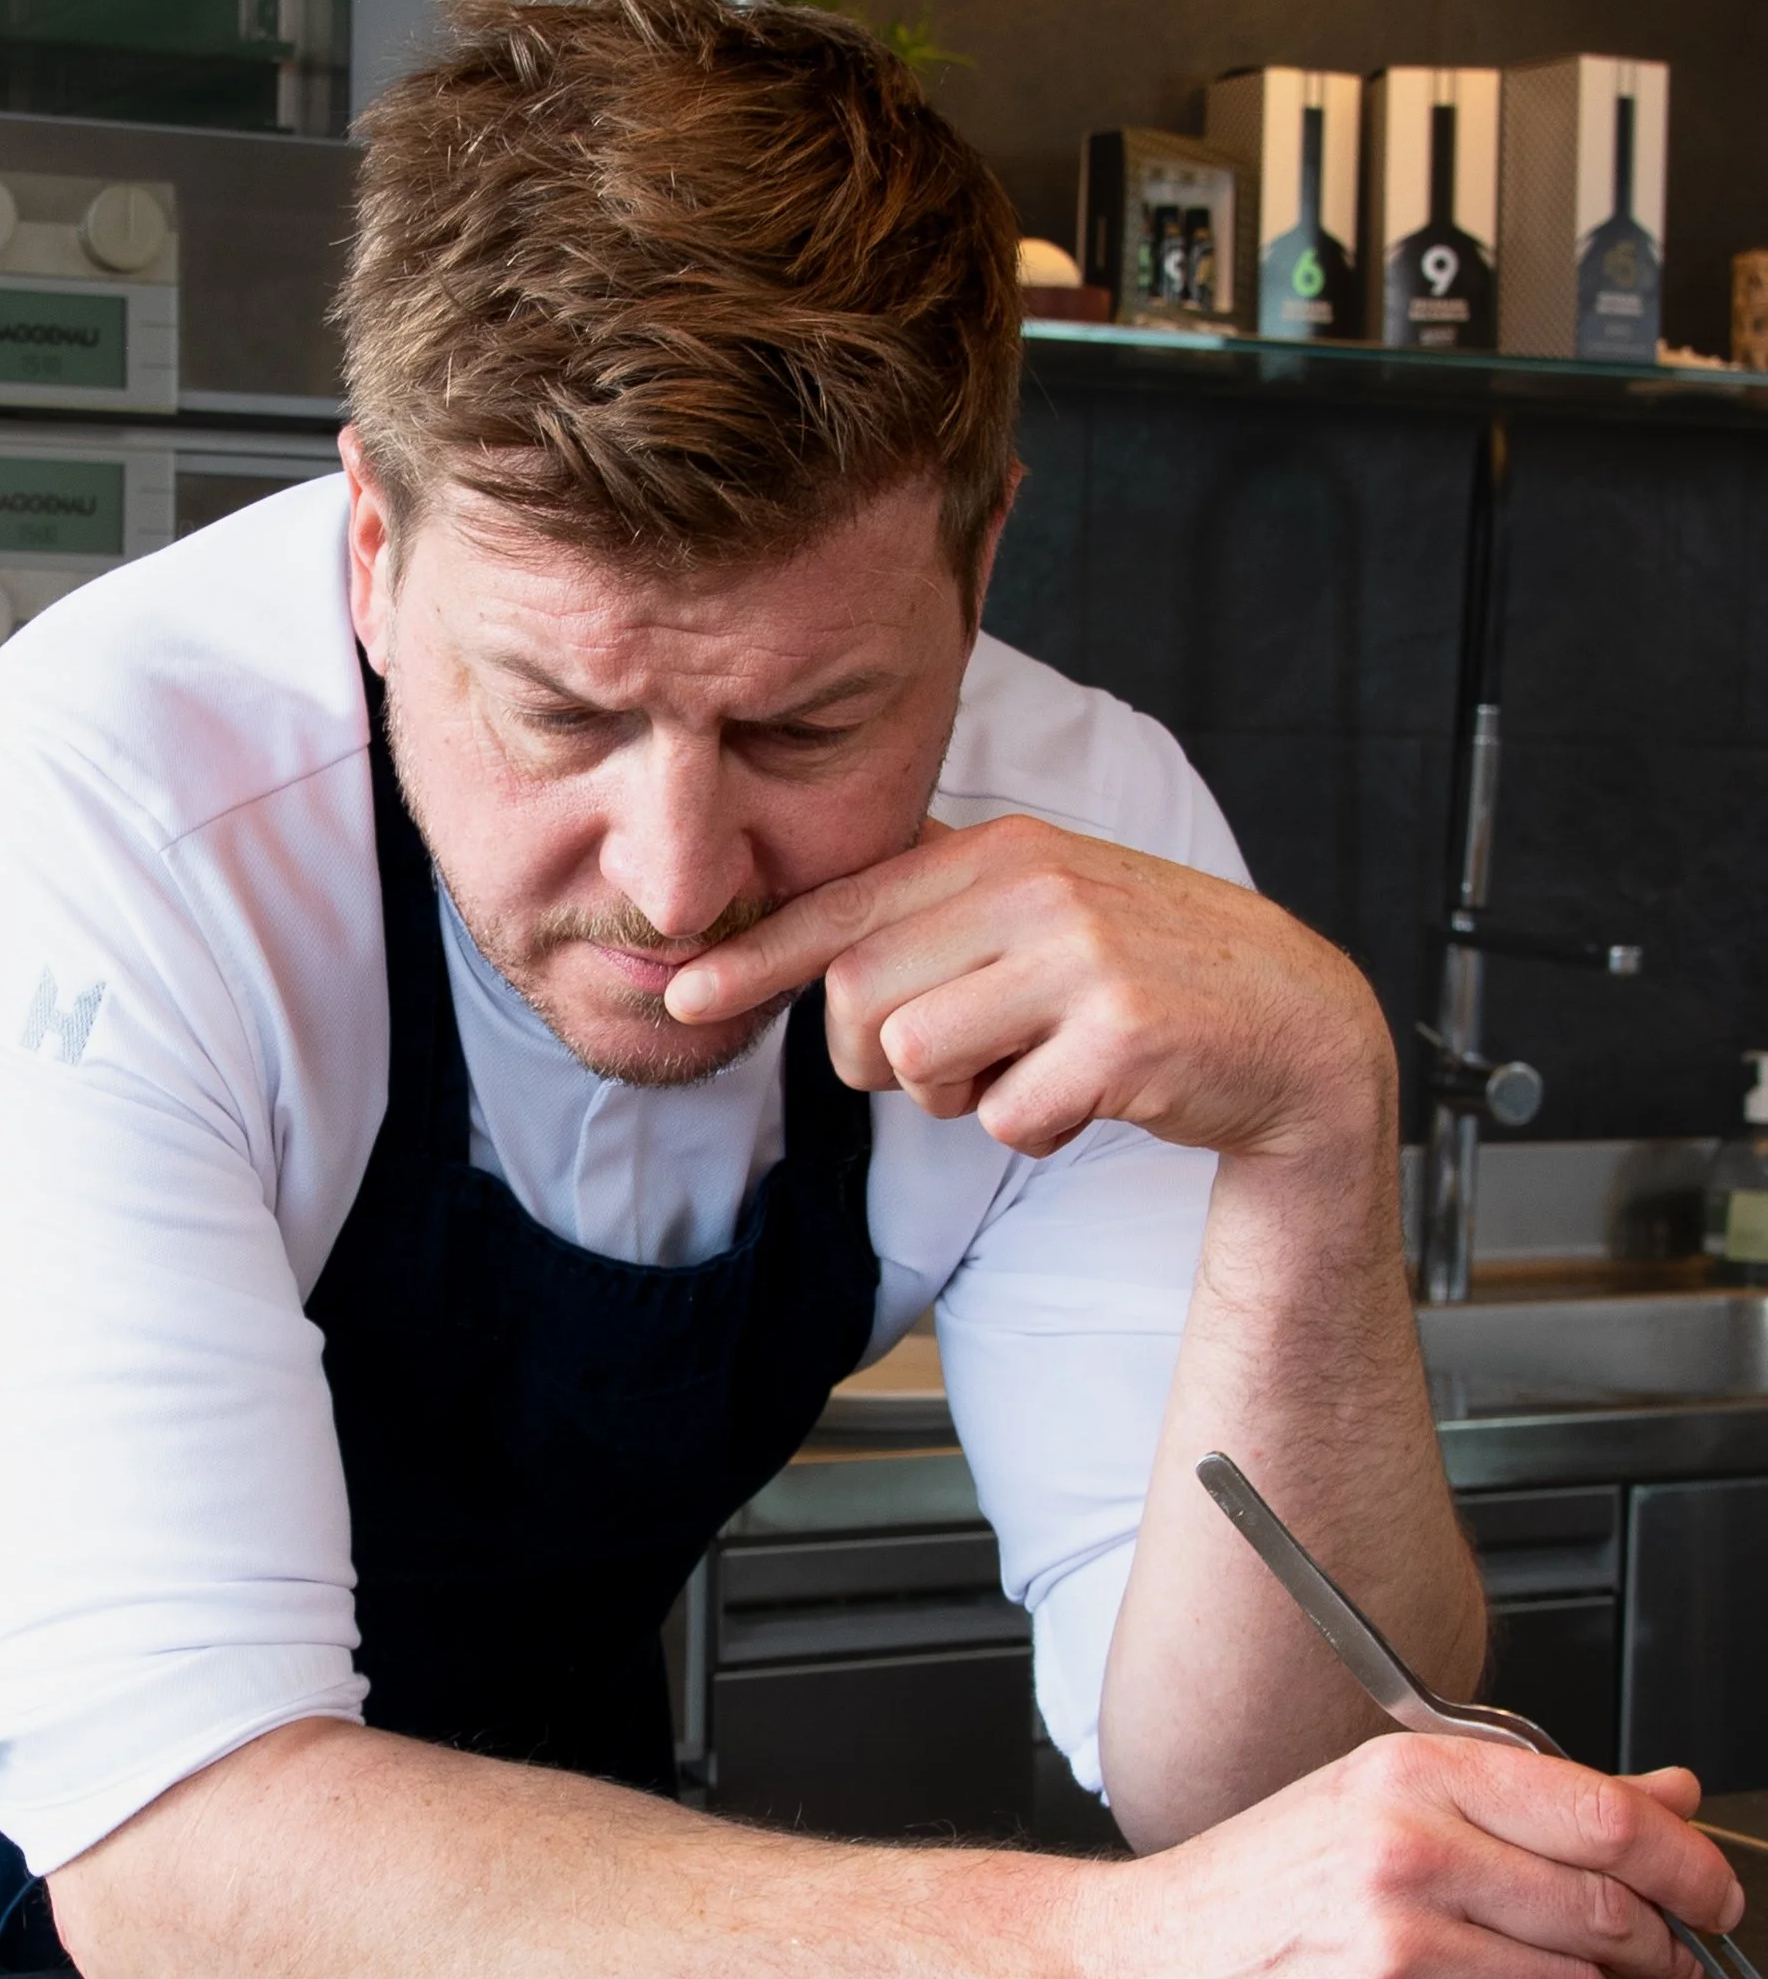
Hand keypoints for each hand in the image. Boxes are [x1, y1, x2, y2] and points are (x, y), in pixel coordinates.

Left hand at [664, 814, 1387, 1161]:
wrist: (1295, 1025)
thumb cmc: (1146, 978)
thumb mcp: (1041, 915)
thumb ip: (938, 925)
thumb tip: (811, 968)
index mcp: (1003, 851)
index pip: (844, 905)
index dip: (754, 959)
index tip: (683, 994)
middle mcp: (1035, 887)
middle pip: (859, 997)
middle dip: (873, 1059)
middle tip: (954, 1066)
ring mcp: (1080, 956)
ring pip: (917, 1060)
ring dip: (961, 1097)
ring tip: (1035, 1068)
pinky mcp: (1122, 1033)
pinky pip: (1005, 1117)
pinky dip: (1035, 1128)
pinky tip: (1092, 1095)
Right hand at [1080, 1741, 1746, 1978]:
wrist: (1130, 1976)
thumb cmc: (1252, 1893)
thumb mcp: (1381, 1808)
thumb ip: (1533, 1804)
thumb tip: (1667, 1799)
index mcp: (1410, 1780)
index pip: (1603, 1818)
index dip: (1690, 1864)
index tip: (1716, 1895)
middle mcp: (1405, 1857)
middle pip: (1609, 1914)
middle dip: (1651, 1955)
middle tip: (1650, 1968)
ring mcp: (1395, 1958)